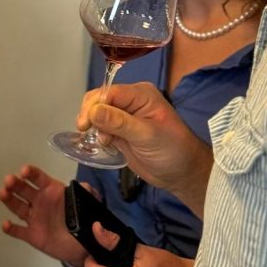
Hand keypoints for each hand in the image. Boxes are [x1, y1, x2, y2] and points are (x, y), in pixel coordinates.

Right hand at [0, 164, 86, 265]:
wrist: (83, 244)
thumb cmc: (83, 219)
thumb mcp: (88, 203)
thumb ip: (87, 193)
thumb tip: (86, 186)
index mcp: (51, 190)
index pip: (39, 178)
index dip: (31, 173)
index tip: (24, 171)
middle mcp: (40, 201)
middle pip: (24, 190)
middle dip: (15, 184)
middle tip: (9, 180)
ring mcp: (34, 218)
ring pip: (18, 207)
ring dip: (9, 200)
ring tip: (2, 193)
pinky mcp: (32, 235)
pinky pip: (19, 231)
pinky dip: (11, 228)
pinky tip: (5, 224)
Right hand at [77, 81, 212, 217]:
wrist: (182, 173)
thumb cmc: (172, 151)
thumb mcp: (146, 135)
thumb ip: (119, 122)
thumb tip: (93, 110)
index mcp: (140, 94)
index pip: (109, 92)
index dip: (94, 105)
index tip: (84, 124)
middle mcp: (130, 101)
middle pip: (100, 100)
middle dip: (91, 114)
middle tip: (87, 132)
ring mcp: (124, 116)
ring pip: (98, 113)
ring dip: (94, 126)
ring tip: (104, 141)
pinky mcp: (120, 131)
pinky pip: (101, 126)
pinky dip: (97, 134)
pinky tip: (104, 143)